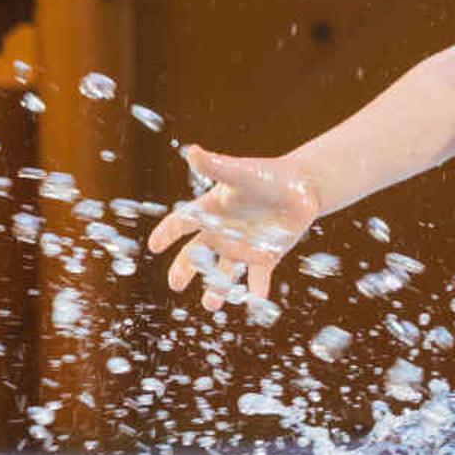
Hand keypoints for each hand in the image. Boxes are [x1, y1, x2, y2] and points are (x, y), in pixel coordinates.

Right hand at [144, 144, 322, 310]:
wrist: (300, 187)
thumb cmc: (265, 175)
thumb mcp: (239, 172)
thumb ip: (216, 166)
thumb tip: (193, 150)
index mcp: (210, 211)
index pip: (181, 222)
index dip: (167, 233)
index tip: (154, 245)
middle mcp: (221, 234)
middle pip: (195, 256)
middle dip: (184, 270)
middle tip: (176, 284)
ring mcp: (242, 248)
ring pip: (223, 274)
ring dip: (217, 290)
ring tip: (212, 303)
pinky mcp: (265, 258)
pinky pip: (258, 279)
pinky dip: (256, 292)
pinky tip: (255, 301)